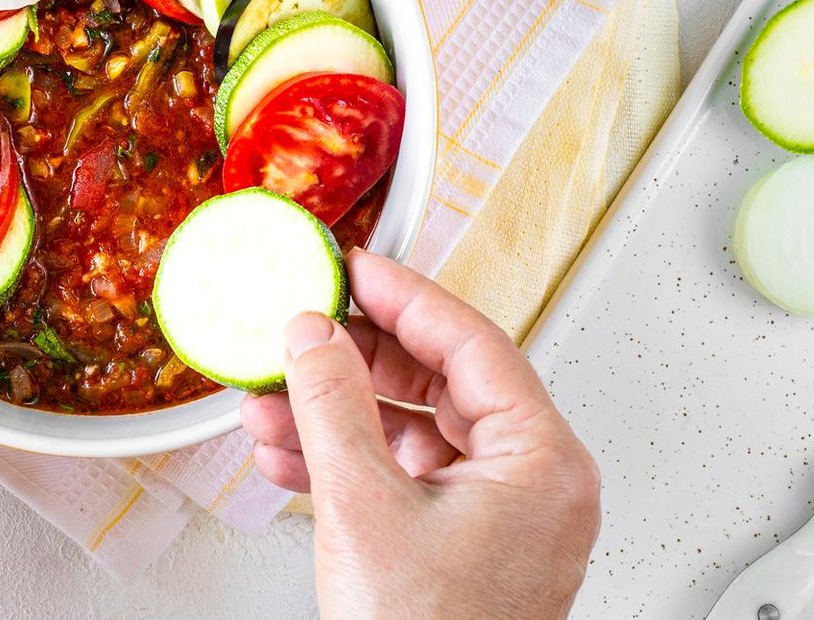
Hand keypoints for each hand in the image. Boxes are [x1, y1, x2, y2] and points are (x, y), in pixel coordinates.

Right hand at [240, 250, 599, 619]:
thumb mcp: (364, 505)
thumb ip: (332, 405)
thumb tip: (312, 335)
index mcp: (542, 462)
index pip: (472, 344)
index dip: (404, 296)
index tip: (354, 267)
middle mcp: (532, 483)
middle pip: (439, 383)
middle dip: (353, 362)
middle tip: (303, 329)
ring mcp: (498, 517)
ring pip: (410, 432)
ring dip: (334, 415)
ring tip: (271, 403)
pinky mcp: (460, 546)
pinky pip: (402, 478)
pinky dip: (345, 463)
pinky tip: (289, 457)